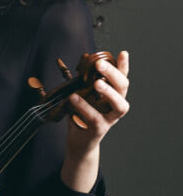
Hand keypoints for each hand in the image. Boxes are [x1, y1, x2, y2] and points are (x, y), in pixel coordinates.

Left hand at [61, 51, 129, 192]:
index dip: (123, 66)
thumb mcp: (79, 94)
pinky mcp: (100, 129)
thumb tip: (73, 60)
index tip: (122, 53)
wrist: (79, 142)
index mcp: (112, 95)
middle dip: (113, 74)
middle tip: (100, 65)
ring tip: (96, 83)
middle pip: (123, 87)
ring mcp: (110, 118)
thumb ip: (78, 80)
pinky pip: (95, 118)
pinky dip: (84, 107)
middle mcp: (115, 106)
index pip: (121, 78)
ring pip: (120, 105)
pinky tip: (74, 98)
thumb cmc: (80, 115)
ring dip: (109, 93)